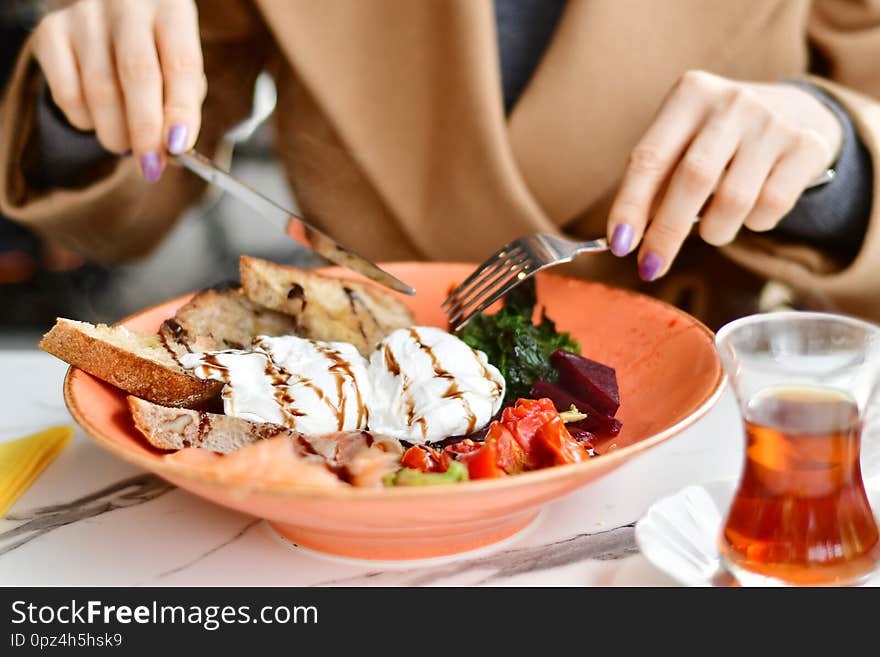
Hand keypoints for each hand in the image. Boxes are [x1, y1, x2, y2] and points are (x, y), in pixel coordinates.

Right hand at [32, 0, 204, 181]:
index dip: (181, 111)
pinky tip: (98, 120)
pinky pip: (67, 93)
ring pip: (101, 90)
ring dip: (117, 133)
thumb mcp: (180, 68)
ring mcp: (85, 16)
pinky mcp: (51, 33)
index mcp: (171, 9)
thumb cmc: (157, 51)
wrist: (110, 18)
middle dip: (146, 130)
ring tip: (128, 147)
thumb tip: (173, 150)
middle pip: (137, 74)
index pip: (181, 64)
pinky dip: (85, 121)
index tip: (178, 148)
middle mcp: (127, 5)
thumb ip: (182, 105)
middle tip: (151, 165)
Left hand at [606, 70, 843, 280]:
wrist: (795, 111)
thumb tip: (624, 239)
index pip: (649, 158)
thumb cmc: (718, 141)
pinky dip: (755, 223)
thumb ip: (654, 185)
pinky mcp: (807, 145)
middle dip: (666, 233)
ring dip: (715, 232)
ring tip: (714, 230)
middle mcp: (732, 101)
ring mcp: (773, 121)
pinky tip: (752, 211)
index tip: (618, 244)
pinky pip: (771, 206)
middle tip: (650, 268)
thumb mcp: (683, 145)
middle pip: (692, 180)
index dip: (630, 205)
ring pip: (733, 200)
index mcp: (690, 94)